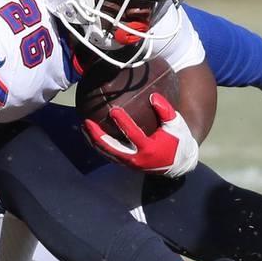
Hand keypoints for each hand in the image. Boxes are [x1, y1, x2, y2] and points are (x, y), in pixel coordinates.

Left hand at [83, 93, 198, 177]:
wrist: (177, 164)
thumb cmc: (177, 140)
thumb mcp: (176, 125)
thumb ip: (166, 110)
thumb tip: (153, 96)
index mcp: (149, 149)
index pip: (132, 135)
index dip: (123, 122)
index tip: (113, 110)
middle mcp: (136, 159)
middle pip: (111, 148)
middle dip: (97, 135)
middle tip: (87, 121)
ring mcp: (129, 164)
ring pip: (106, 153)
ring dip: (93, 140)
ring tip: (84, 126)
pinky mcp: (125, 164)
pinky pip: (108, 154)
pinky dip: (99, 145)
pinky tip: (91, 133)